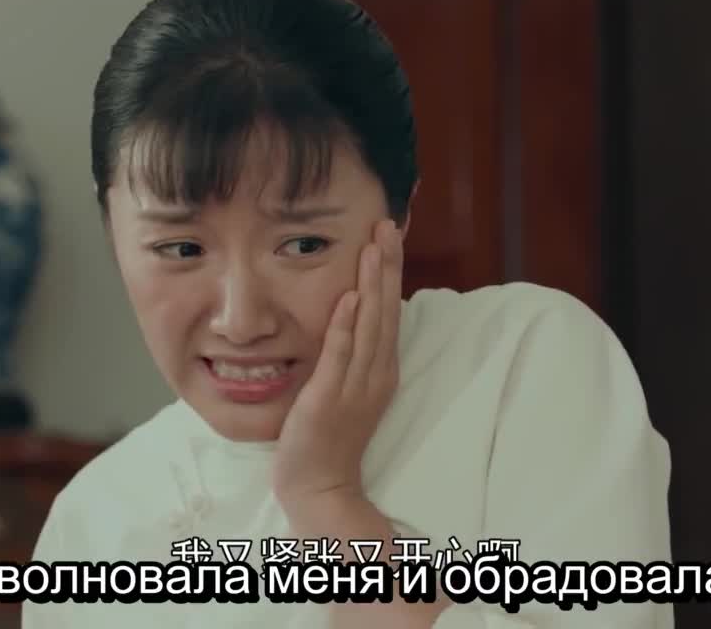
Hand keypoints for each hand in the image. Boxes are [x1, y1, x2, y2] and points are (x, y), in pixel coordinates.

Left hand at [273, 218, 403, 511]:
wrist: (320, 486)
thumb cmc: (328, 437)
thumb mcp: (347, 387)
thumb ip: (351, 352)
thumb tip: (352, 311)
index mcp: (382, 369)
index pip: (389, 310)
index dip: (390, 272)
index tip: (389, 235)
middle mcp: (375, 374)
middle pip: (386, 310)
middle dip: (387, 266)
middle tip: (387, 224)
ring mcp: (355, 387)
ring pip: (368, 327)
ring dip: (371, 285)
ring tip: (374, 246)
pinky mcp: (328, 399)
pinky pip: (339, 356)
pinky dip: (344, 326)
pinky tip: (347, 296)